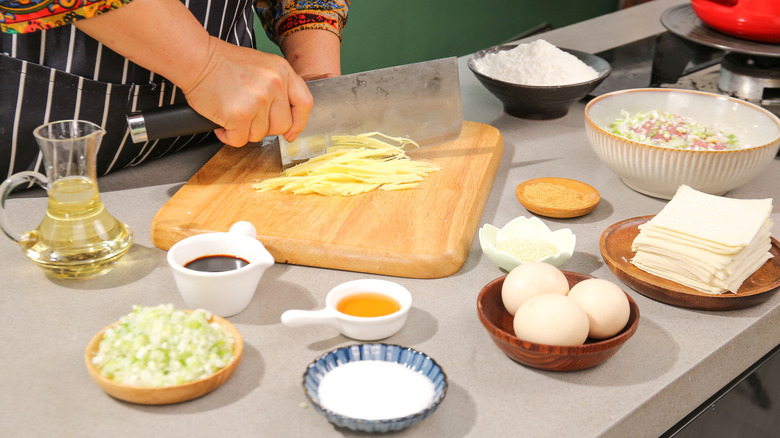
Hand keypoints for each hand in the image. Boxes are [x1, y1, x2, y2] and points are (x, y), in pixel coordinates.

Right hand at [182, 38, 312, 145]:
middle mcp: (274, 85)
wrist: (196, 58)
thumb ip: (278, 88)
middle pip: (282, 125)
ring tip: (231, 113)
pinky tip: (222, 121)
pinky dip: (228, 136)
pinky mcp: (240, 115)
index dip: (299, 122)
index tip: (291, 132)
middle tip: (247, 116)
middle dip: (264, 127)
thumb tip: (289, 123)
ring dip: (244, 130)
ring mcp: (258, 100)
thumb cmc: (223, 63)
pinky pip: (240, 140)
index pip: (304, 103)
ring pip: (260, 135)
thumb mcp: (262, 66)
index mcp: (282, 71)